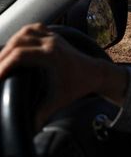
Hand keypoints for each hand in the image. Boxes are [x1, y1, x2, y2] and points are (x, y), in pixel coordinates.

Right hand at [0, 23, 127, 128]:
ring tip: (1, 57)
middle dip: (2, 55)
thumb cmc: (77, 86)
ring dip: (11, 42)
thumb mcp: (58, 100)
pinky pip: (35, 27)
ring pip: (25, 32)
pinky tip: (16, 43)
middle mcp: (51, 42)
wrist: (95, 73)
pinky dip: (23, 33)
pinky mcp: (54, 35)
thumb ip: (42, 113)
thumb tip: (30, 128)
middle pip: (18, 42)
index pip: (20, 55)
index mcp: (51, 56)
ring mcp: (53, 37)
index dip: (3, 65)